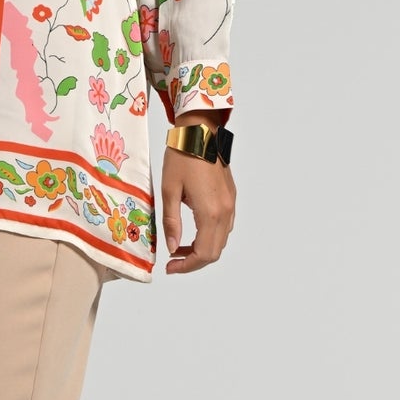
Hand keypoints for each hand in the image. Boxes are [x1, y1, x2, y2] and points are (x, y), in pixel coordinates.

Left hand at [162, 131, 236, 274]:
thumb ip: (171, 223)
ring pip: (221, 240)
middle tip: (173, 261)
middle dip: (194, 261)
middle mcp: (225, 211)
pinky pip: (224, 226)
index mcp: (210, 212)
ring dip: (202, 248)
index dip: (186, 266)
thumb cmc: (181, 156)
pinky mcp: (231, 196)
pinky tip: (192, 230)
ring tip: (179, 245)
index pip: (204, 253)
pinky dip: (210, 235)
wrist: (200, 131)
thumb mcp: (169, 190)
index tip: (170, 267)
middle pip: (215, 251)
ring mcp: (231, 204)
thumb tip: (172, 247)